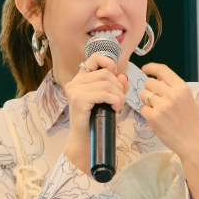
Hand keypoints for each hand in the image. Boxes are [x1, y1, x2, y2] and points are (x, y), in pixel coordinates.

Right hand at [63, 53, 128, 175]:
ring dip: (118, 95)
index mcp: (80, 79)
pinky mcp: (79, 99)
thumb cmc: (97, 120)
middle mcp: (75, 82)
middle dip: (119, 86)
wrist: (86, 140)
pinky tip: (115, 109)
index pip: (95, 58)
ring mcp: (75, 90)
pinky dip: (115, 100)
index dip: (109, 64)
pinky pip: (104, 93)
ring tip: (118, 106)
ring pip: (106, 83)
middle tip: (120, 100)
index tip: (116, 79)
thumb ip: (117, 86)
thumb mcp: (109, 99)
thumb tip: (123, 76)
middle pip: (105, 73)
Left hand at [137, 63, 198, 158]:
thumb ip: (174, 88)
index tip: (145, 70)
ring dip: (147, 101)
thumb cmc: (191, 121)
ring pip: (143, 95)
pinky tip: (156, 119)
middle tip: (156, 99)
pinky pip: (142, 108)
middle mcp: (171, 94)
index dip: (151, 68)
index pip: (162, 70)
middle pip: (149, 83)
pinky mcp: (153, 117)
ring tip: (157, 109)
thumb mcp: (187, 99)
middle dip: (149, 89)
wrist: (192, 142)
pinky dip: (147, 113)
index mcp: (182, 88)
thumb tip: (156, 80)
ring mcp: (161, 106)